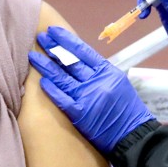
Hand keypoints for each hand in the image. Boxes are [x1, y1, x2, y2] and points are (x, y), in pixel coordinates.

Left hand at [28, 26, 155, 153]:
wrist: (134, 135)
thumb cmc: (126, 109)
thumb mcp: (117, 82)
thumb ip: (99, 71)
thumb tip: (77, 59)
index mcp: (107, 71)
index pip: (83, 51)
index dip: (66, 39)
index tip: (53, 31)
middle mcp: (97, 81)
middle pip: (70, 61)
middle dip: (53, 48)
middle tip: (40, 38)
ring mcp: (88, 97)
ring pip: (62, 78)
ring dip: (46, 66)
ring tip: (33, 56)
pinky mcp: (81, 115)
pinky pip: (62, 99)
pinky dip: (52, 90)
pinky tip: (41, 82)